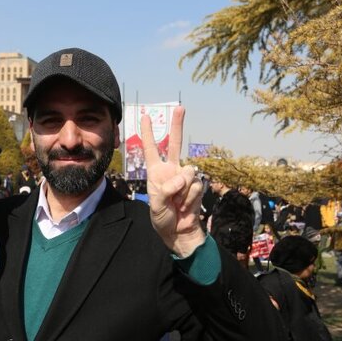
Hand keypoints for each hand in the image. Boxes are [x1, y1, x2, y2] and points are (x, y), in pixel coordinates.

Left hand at [141, 107, 205, 256]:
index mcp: (156, 172)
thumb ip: (167, 190)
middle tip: (180, 107)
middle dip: (177, 125)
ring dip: (182, 191)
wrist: (179, 232)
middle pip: (176, 144)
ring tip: (177, 204)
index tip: (145, 116)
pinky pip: (196, 186)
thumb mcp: (157, 205)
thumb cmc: (162, 219)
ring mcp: (185, 178)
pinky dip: (190, 198)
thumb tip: (182, 179)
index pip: (151, 149)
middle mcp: (171, 171)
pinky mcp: (196, 186)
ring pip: (188, 173)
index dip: (148, 133)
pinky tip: (185, 207)